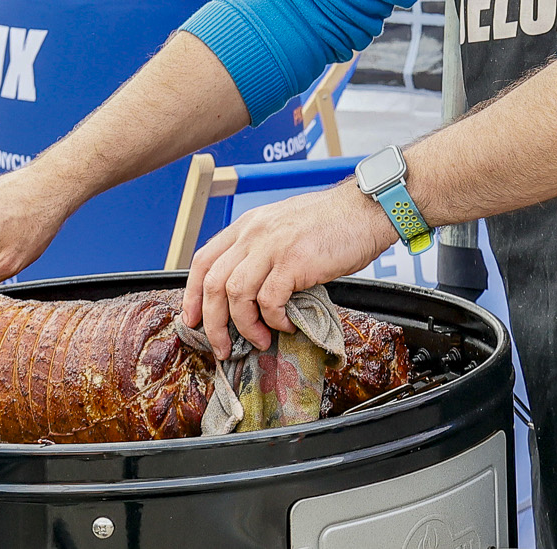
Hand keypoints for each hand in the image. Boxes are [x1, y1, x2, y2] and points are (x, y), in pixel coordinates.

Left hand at [182, 180, 396, 357]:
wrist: (365, 210)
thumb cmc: (331, 223)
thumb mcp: (283, 226)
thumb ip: (262, 251)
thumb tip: (249, 292)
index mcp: (248, 225)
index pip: (203, 259)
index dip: (191, 294)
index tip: (192, 319)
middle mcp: (254, 233)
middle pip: (213, 282)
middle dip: (212, 322)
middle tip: (222, 346)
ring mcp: (272, 246)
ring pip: (236, 294)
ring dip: (244, 325)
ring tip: (260, 338)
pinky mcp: (294, 262)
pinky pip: (270, 300)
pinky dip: (274, 320)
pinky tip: (287, 324)